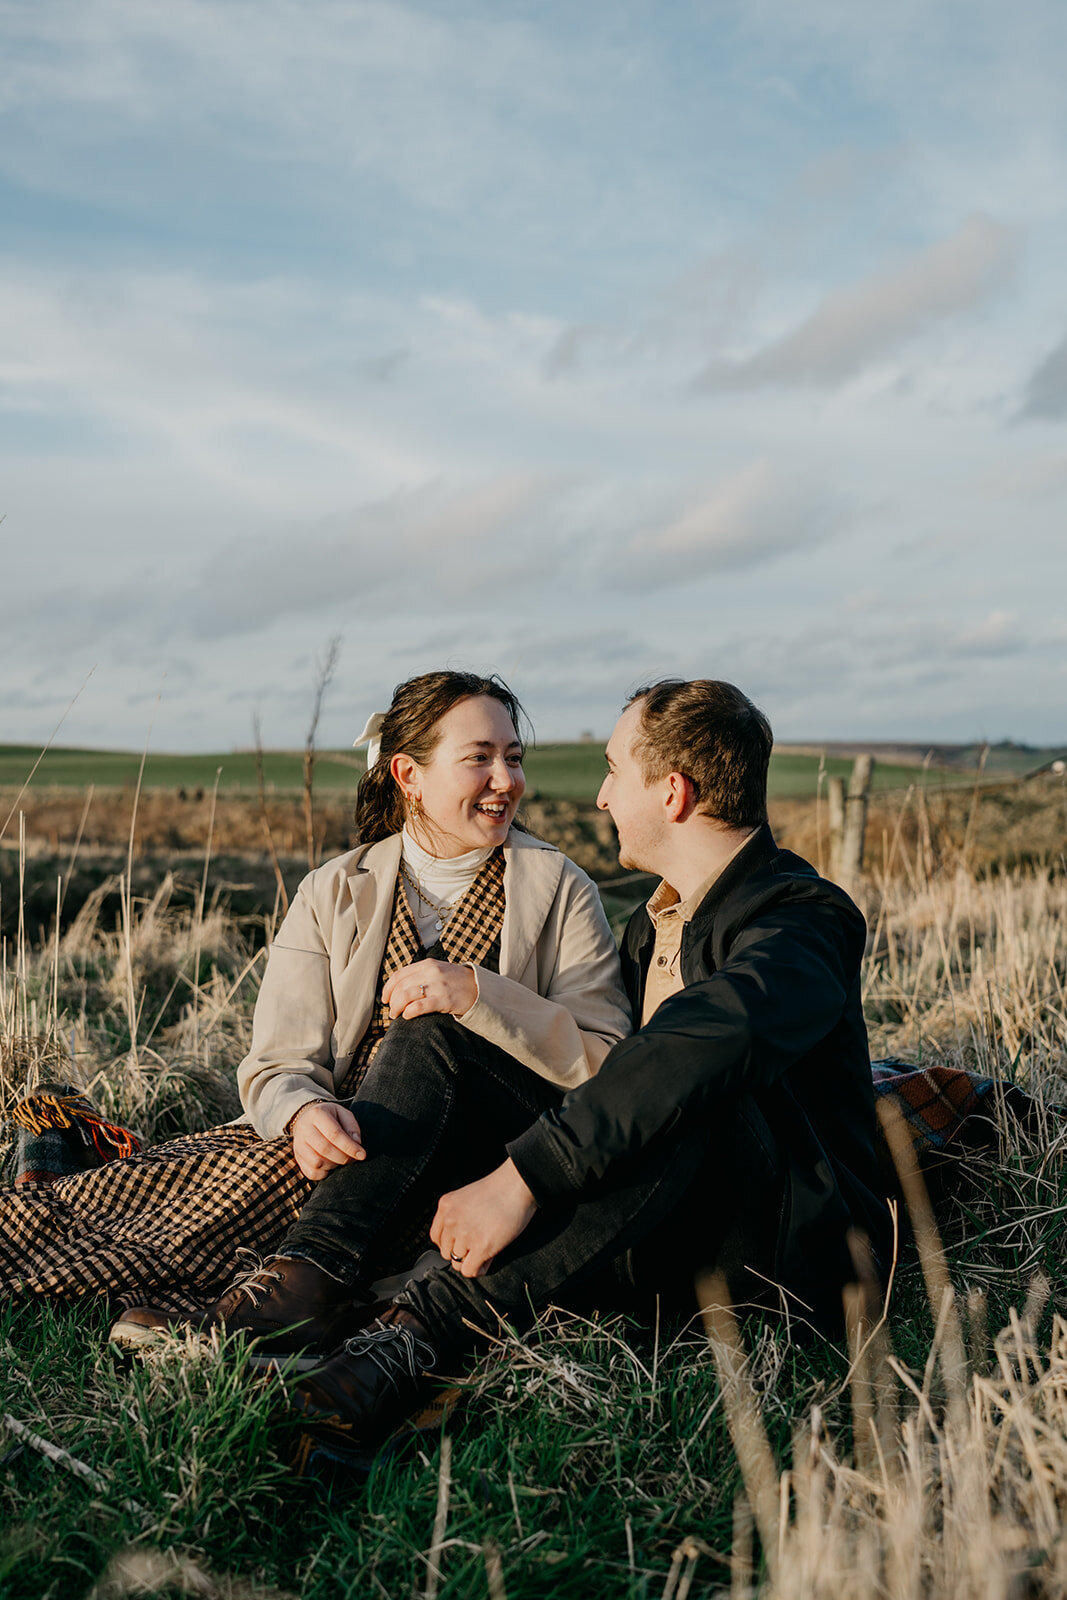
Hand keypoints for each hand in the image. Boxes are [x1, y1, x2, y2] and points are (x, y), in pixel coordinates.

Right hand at [290, 1101, 364, 1180]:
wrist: (307, 1118)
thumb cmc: (330, 1116)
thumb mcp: (343, 1113)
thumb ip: (352, 1126)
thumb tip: (357, 1143)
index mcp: (317, 1114)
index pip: (334, 1134)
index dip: (350, 1147)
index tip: (362, 1154)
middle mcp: (304, 1129)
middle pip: (324, 1149)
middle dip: (343, 1157)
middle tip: (353, 1159)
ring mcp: (298, 1144)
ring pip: (317, 1162)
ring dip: (334, 1165)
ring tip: (342, 1160)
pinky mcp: (297, 1157)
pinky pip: (311, 1172)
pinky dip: (324, 1173)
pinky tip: (331, 1165)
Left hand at [382, 959, 476, 1020]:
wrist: (480, 987)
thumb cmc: (456, 982)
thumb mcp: (438, 971)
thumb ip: (420, 975)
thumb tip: (398, 988)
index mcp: (427, 964)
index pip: (399, 975)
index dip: (388, 988)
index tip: (385, 999)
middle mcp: (431, 972)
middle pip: (400, 986)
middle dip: (392, 1001)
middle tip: (392, 1011)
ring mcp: (438, 985)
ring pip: (406, 996)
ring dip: (397, 1007)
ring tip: (397, 1015)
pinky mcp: (444, 999)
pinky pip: (419, 1006)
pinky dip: (409, 1012)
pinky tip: (408, 1016)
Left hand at [430, 1159, 537, 1277]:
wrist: (517, 1185)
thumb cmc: (500, 1190)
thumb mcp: (467, 1197)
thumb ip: (458, 1217)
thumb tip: (458, 1245)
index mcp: (446, 1206)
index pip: (436, 1238)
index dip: (451, 1243)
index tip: (462, 1243)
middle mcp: (451, 1220)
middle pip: (446, 1253)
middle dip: (462, 1252)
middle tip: (478, 1246)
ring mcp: (464, 1234)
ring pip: (457, 1264)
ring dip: (471, 1260)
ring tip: (485, 1251)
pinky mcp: (480, 1246)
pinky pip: (469, 1271)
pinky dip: (478, 1270)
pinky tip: (487, 1261)